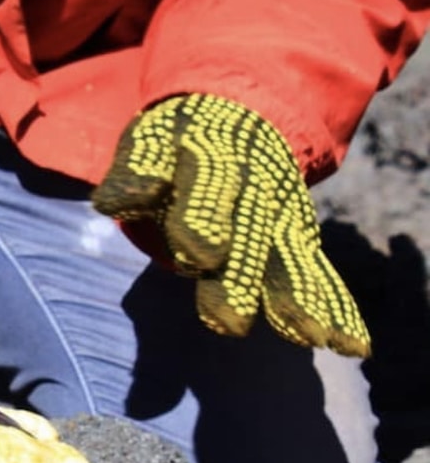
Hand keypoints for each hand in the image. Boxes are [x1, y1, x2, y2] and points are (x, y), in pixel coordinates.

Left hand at [91, 93, 369, 357]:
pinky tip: (351, 346)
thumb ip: (133, 178)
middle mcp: (254, 186)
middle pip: (251, 231)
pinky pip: (318, 273)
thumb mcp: (148, 147)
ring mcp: (280, 213)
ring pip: (289, 256)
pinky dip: (336, 308)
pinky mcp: (298, 237)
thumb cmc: (175, 145)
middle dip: (241, 277)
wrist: (237, 116)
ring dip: (298, 298)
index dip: (203, 216)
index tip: (198, 255)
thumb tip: (112, 202)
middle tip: (230, 324)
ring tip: (307, 339)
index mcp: (210, 155)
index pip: (208, 183)